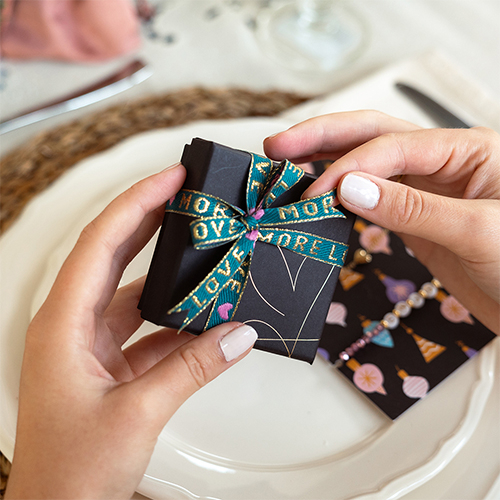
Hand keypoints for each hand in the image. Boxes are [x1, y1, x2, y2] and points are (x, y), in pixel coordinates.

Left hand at [6, 164, 257, 498]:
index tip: (171, 178)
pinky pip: (148, 331)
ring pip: (135, 295)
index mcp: (61, 324)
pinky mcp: (110, 366)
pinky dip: (177, 322)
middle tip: (186, 194)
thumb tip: (238, 335)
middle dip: (151, 221)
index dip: (138, 204)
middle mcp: (72, 326)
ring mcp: (91, 346)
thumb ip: (193, 369)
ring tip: (204, 252)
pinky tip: (206, 318)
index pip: (102, 243)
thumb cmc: (70, 476)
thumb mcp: (138, 414)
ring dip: (170, 277)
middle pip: (114, 256)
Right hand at [264, 111, 499, 333]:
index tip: (313, 194)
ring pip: (367, 165)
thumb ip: (413, 209)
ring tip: (286, 164)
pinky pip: (371, 199)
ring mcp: (425, 190)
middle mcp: (442, 162)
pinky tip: (317, 197)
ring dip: (325, 162)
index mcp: (466, 150)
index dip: (348, 165)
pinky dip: (341, 196)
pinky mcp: (415, 218)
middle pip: (373, 136)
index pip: (392, 146)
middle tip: (278, 145)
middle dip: (323, 137)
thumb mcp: (478, 232)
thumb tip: (349, 189)